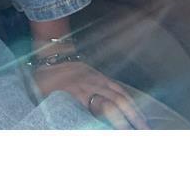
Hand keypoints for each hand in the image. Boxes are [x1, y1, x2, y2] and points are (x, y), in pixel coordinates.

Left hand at [31, 60, 150, 128]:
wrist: (51, 54)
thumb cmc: (45, 78)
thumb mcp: (45, 95)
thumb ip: (56, 110)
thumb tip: (60, 129)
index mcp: (77, 91)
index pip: (100, 108)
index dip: (113, 122)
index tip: (124, 134)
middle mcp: (91, 85)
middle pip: (116, 103)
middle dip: (131, 120)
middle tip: (143, 135)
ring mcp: (98, 79)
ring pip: (121, 95)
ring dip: (134, 111)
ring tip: (145, 126)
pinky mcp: (101, 76)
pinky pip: (118, 88)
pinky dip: (130, 100)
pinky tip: (136, 110)